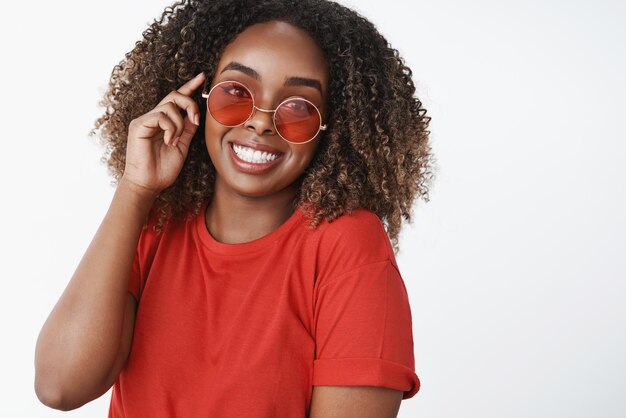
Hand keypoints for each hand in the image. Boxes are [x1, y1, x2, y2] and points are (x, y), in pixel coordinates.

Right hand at [120, 71, 205, 196]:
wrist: (149, 184)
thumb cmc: (163, 169)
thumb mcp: (182, 146)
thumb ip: (187, 129)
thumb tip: (196, 115)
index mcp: (164, 122)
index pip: (177, 99)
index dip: (190, 87)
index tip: (202, 77)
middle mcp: (154, 117)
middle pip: (175, 96)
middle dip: (190, 104)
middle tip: (196, 120)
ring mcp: (145, 120)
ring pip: (169, 106)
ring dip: (179, 123)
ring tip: (175, 141)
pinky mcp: (138, 125)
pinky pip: (160, 116)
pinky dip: (170, 128)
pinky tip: (168, 141)